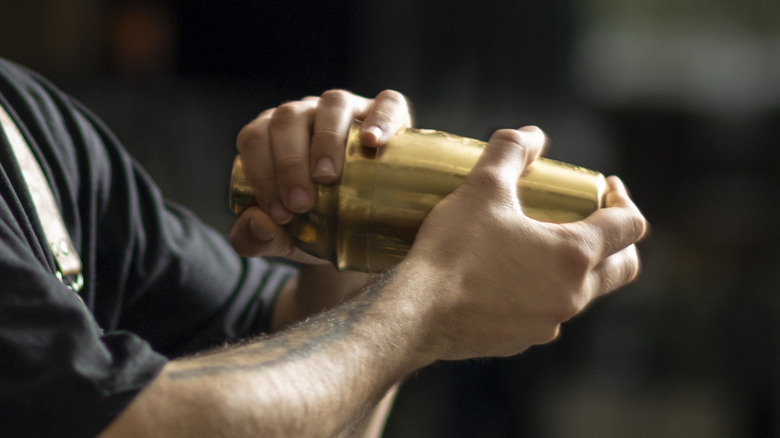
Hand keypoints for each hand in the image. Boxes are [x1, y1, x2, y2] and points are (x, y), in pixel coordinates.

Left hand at [230, 89, 411, 263]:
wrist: (367, 230)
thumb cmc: (319, 226)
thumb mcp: (286, 240)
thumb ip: (257, 240)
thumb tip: (256, 221)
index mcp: (273, 134)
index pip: (256, 137)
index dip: (261, 172)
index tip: (281, 213)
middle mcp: (308, 114)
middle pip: (289, 118)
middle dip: (289, 162)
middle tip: (302, 204)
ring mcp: (349, 111)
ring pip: (333, 103)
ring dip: (326, 138)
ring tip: (327, 176)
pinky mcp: (389, 115)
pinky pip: (387, 104)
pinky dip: (381, 119)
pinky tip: (373, 142)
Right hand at [397, 126, 647, 361]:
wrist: (415, 315)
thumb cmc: (453, 251)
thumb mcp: (481, 188)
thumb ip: (510, 152)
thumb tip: (531, 135)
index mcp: (573, 256)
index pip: (629, 227)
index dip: (624, 201)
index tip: (607, 189)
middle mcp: (571, 297)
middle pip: (621, 268)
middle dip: (617, 241)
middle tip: (593, 219)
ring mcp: (547, 324)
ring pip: (582, 294)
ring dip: (576, 268)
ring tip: (543, 244)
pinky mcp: (520, 341)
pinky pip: (544, 314)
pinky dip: (540, 293)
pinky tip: (508, 278)